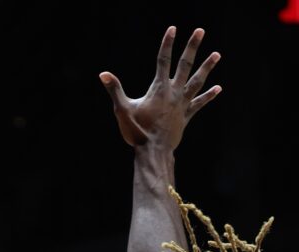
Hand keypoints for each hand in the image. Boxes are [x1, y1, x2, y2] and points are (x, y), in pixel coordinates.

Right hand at [100, 27, 220, 149]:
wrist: (154, 152)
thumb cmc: (137, 131)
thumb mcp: (122, 110)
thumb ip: (115, 90)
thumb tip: (103, 74)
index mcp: (159, 89)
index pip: (163, 61)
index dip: (167, 44)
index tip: (173, 29)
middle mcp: (174, 93)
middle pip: (185, 65)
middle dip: (192, 47)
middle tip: (200, 31)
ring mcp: (182, 104)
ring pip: (197, 81)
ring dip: (207, 67)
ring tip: (217, 54)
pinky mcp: (186, 116)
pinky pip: (199, 103)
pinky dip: (208, 95)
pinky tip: (218, 88)